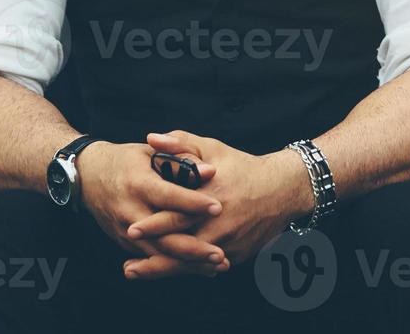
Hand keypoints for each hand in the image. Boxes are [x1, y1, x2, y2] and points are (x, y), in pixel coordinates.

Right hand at [75, 141, 228, 278]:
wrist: (87, 177)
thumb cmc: (125, 161)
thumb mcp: (150, 153)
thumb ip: (180, 160)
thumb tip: (210, 171)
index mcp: (138, 183)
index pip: (168, 196)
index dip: (193, 202)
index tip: (218, 207)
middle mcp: (130, 209)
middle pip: (164, 235)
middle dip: (193, 248)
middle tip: (220, 254)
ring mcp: (125, 229)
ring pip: (159, 253)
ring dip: (188, 263)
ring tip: (216, 266)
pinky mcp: (124, 242)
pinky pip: (151, 258)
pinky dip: (175, 265)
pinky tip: (199, 268)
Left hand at [121, 131, 311, 279]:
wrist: (283, 190)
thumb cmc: (241, 166)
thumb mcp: (212, 149)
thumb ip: (180, 145)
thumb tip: (151, 138)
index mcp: (211, 196)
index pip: (179, 215)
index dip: (154, 225)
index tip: (131, 229)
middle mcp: (220, 224)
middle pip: (182, 248)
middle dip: (153, 260)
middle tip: (127, 267)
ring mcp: (229, 243)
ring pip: (192, 263)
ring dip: (164, 270)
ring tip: (137, 272)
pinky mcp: (235, 255)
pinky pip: (206, 266)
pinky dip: (185, 269)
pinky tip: (164, 270)